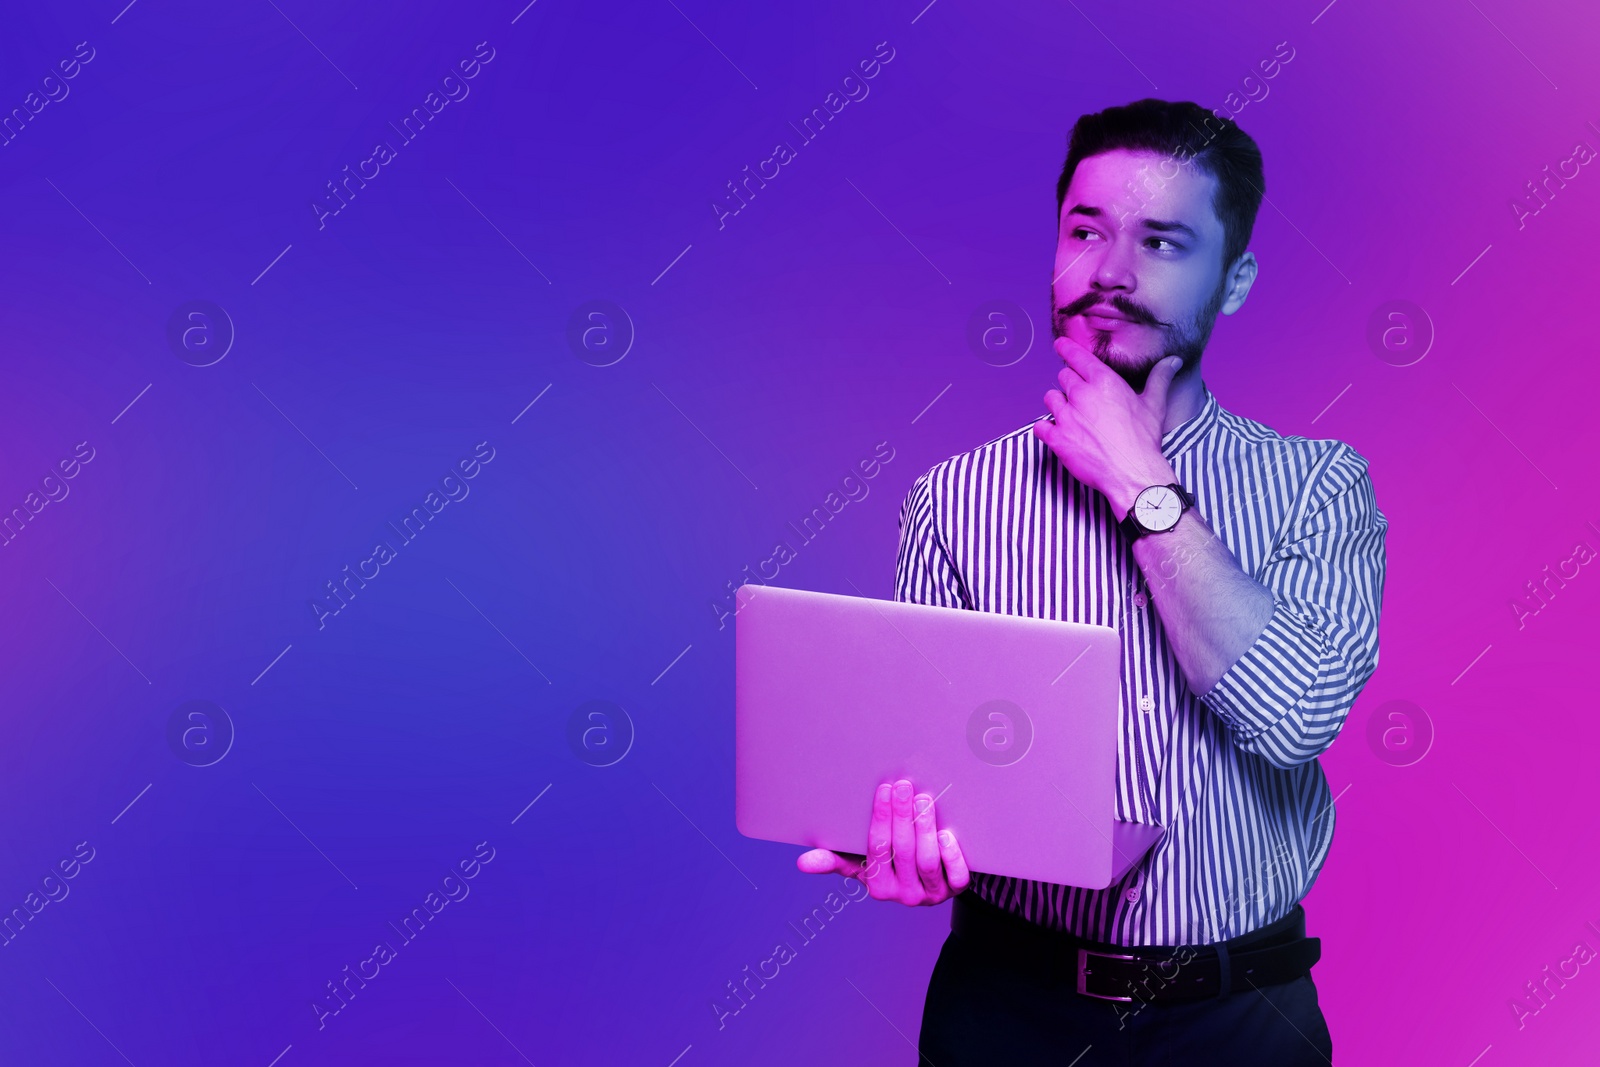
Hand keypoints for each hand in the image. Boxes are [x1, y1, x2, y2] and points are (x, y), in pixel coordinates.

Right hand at [796, 779, 968, 905]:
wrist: (928, 882)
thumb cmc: (889, 865)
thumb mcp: (860, 864)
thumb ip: (834, 861)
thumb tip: (802, 863)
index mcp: (877, 886)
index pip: (877, 848)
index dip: (881, 818)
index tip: (884, 790)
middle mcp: (903, 895)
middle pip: (903, 851)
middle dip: (902, 816)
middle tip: (904, 787)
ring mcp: (931, 894)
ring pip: (927, 861)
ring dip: (925, 828)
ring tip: (924, 800)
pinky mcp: (954, 891)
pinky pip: (956, 877)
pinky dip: (951, 855)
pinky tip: (946, 833)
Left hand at [1032, 336, 1181, 515]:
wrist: (1132, 472)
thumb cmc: (1143, 439)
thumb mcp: (1154, 404)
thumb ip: (1159, 378)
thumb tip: (1172, 361)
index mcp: (1103, 381)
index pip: (1077, 356)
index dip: (1066, 349)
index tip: (1060, 345)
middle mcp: (1081, 394)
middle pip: (1064, 377)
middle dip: (1070, 384)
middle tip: (1082, 397)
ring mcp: (1066, 416)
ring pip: (1050, 398)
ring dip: (1058, 404)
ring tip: (1072, 416)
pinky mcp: (1057, 438)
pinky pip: (1040, 425)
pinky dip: (1046, 428)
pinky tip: (1057, 432)